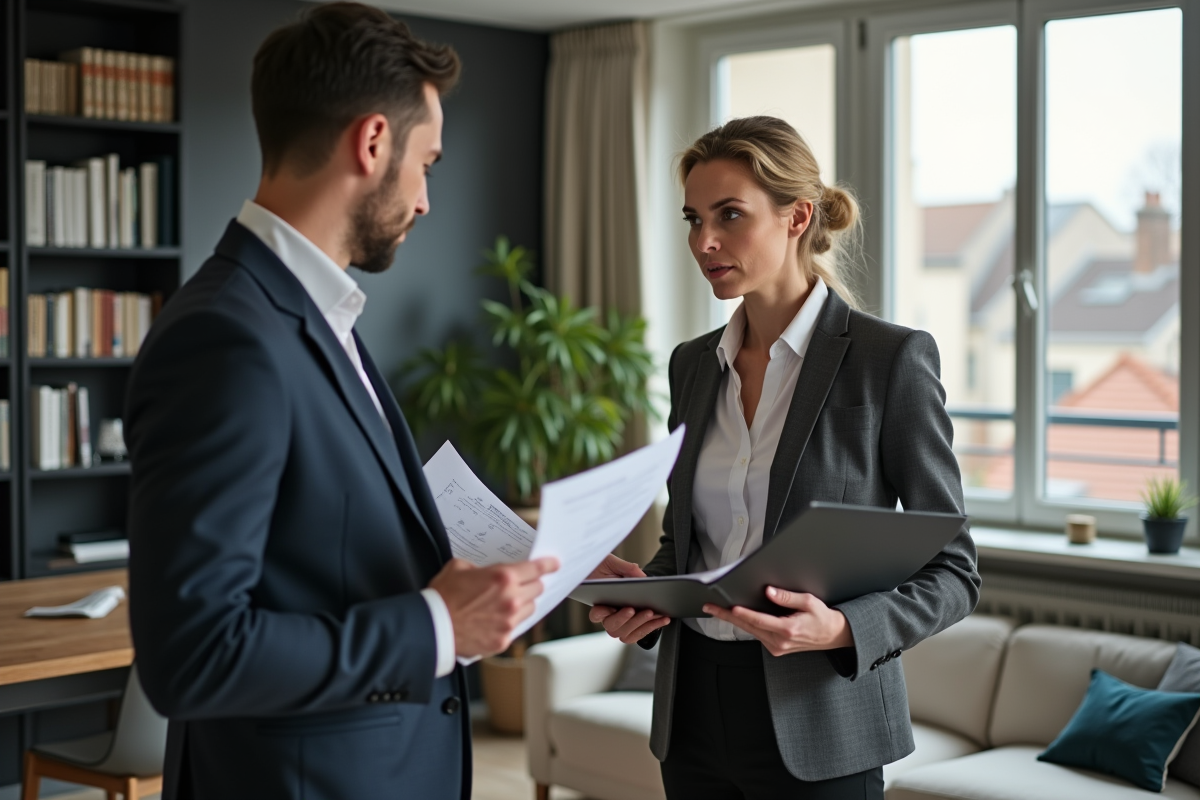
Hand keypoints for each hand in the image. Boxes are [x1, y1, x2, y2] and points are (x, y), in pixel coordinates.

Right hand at [429, 557, 558, 658]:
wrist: (432, 627)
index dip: (548, 565)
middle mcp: (511, 600)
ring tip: (508, 603)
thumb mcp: (459, 567)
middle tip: (524, 583)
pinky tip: (497, 619)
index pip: (536, 569)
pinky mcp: (503, 640)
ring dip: (524, 604)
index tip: (554, 564)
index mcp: (503, 578)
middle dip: (532, 584)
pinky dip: (511, 622)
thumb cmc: (442, 597)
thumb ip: (479, 567)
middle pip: (537, 589)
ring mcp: (509, 622)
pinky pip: (517, 628)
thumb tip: (486, 571)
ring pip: (530, 609)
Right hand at [586, 554, 669, 643]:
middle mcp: (607, 618)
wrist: (624, 582)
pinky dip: (653, 627)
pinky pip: (639, 634)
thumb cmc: (610, 571)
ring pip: (626, 633)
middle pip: (612, 626)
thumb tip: (641, 577)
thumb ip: (625, 568)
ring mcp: (619, 626)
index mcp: (599, 603)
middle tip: (635, 609)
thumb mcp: (613, 564)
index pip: (595, 613)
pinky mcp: (631, 630)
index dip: (601, 613)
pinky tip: (664, 618)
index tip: (611, 607)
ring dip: (642, 623)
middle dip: (624, 619)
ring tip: (655, 613)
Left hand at [702, 586, 853, 656]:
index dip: (744, 614)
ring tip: (717, 610)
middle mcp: (780, 641)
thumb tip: (770, 592)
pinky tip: (736, 616)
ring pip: (750, 631)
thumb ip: (788, 597)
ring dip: (733, 621)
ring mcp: (777, 647)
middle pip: (749, 627)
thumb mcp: (810, 602)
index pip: (760, 620)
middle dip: (727, 616)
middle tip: (710, 607)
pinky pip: (757, 634)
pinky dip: (746, 625)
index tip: (730, 608)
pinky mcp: (776, 648)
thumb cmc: (822, 618)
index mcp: (788, 630)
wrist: (833, 636)